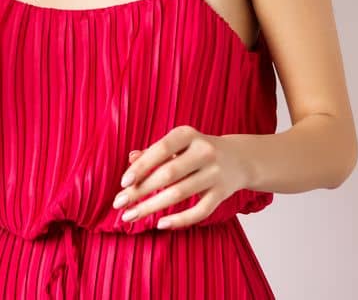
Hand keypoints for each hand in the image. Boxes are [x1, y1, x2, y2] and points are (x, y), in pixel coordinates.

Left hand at [113, 126, 254, 228]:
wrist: (239, 158)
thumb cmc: (197, 151)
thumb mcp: (178, 144)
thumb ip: (154, 151)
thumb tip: (131, 160)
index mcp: (189, 135)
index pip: (161, 149)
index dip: (141, 167)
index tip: (123, 183)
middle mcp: (204, 151)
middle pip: (168, 174)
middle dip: (140, 191)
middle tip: (119, 204)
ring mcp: (215, 173)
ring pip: (179, 194)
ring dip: (151, 207)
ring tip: (130, 216)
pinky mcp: (222, 193)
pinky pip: (199, 211)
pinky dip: (179, 220)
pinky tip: (160, 224)